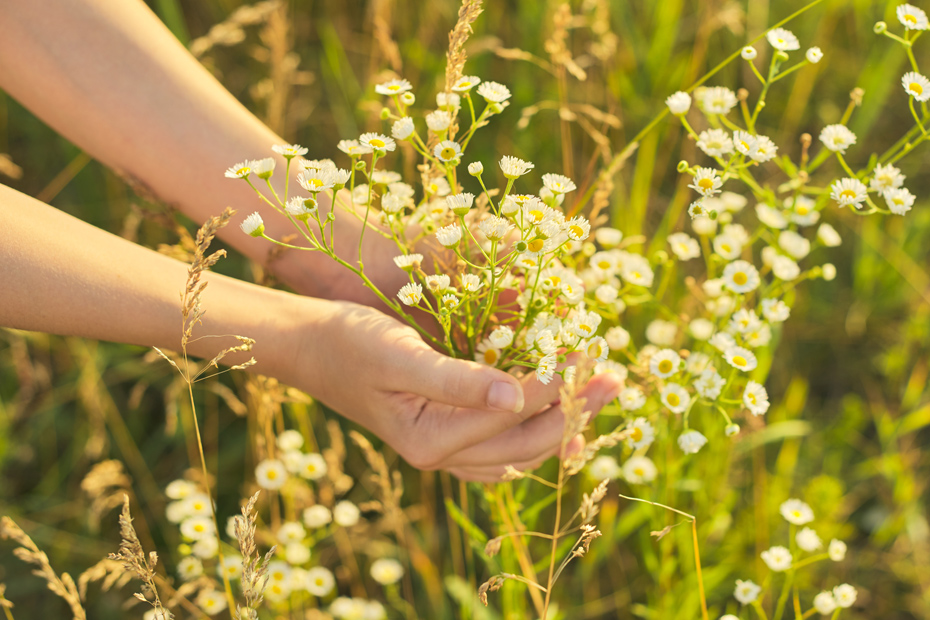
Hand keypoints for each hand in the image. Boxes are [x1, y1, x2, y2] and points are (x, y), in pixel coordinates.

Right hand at [278, 299, 623, 481]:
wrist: (311, 345)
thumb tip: (518, 397)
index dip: (555, 383)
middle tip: (612, 378)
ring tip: (596, 394)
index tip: (587, 350)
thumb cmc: (351, 341)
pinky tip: (554, 409)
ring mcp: (441, 450)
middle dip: (573, 411)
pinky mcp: (442, 435)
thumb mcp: (401, 355)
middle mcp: (439, 456)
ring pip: (518, 453)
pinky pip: (500, 448)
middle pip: (525, 445)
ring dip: (561, 423)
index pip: (514, 415)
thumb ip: (458, 381)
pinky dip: (534, 431)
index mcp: (431, 441)